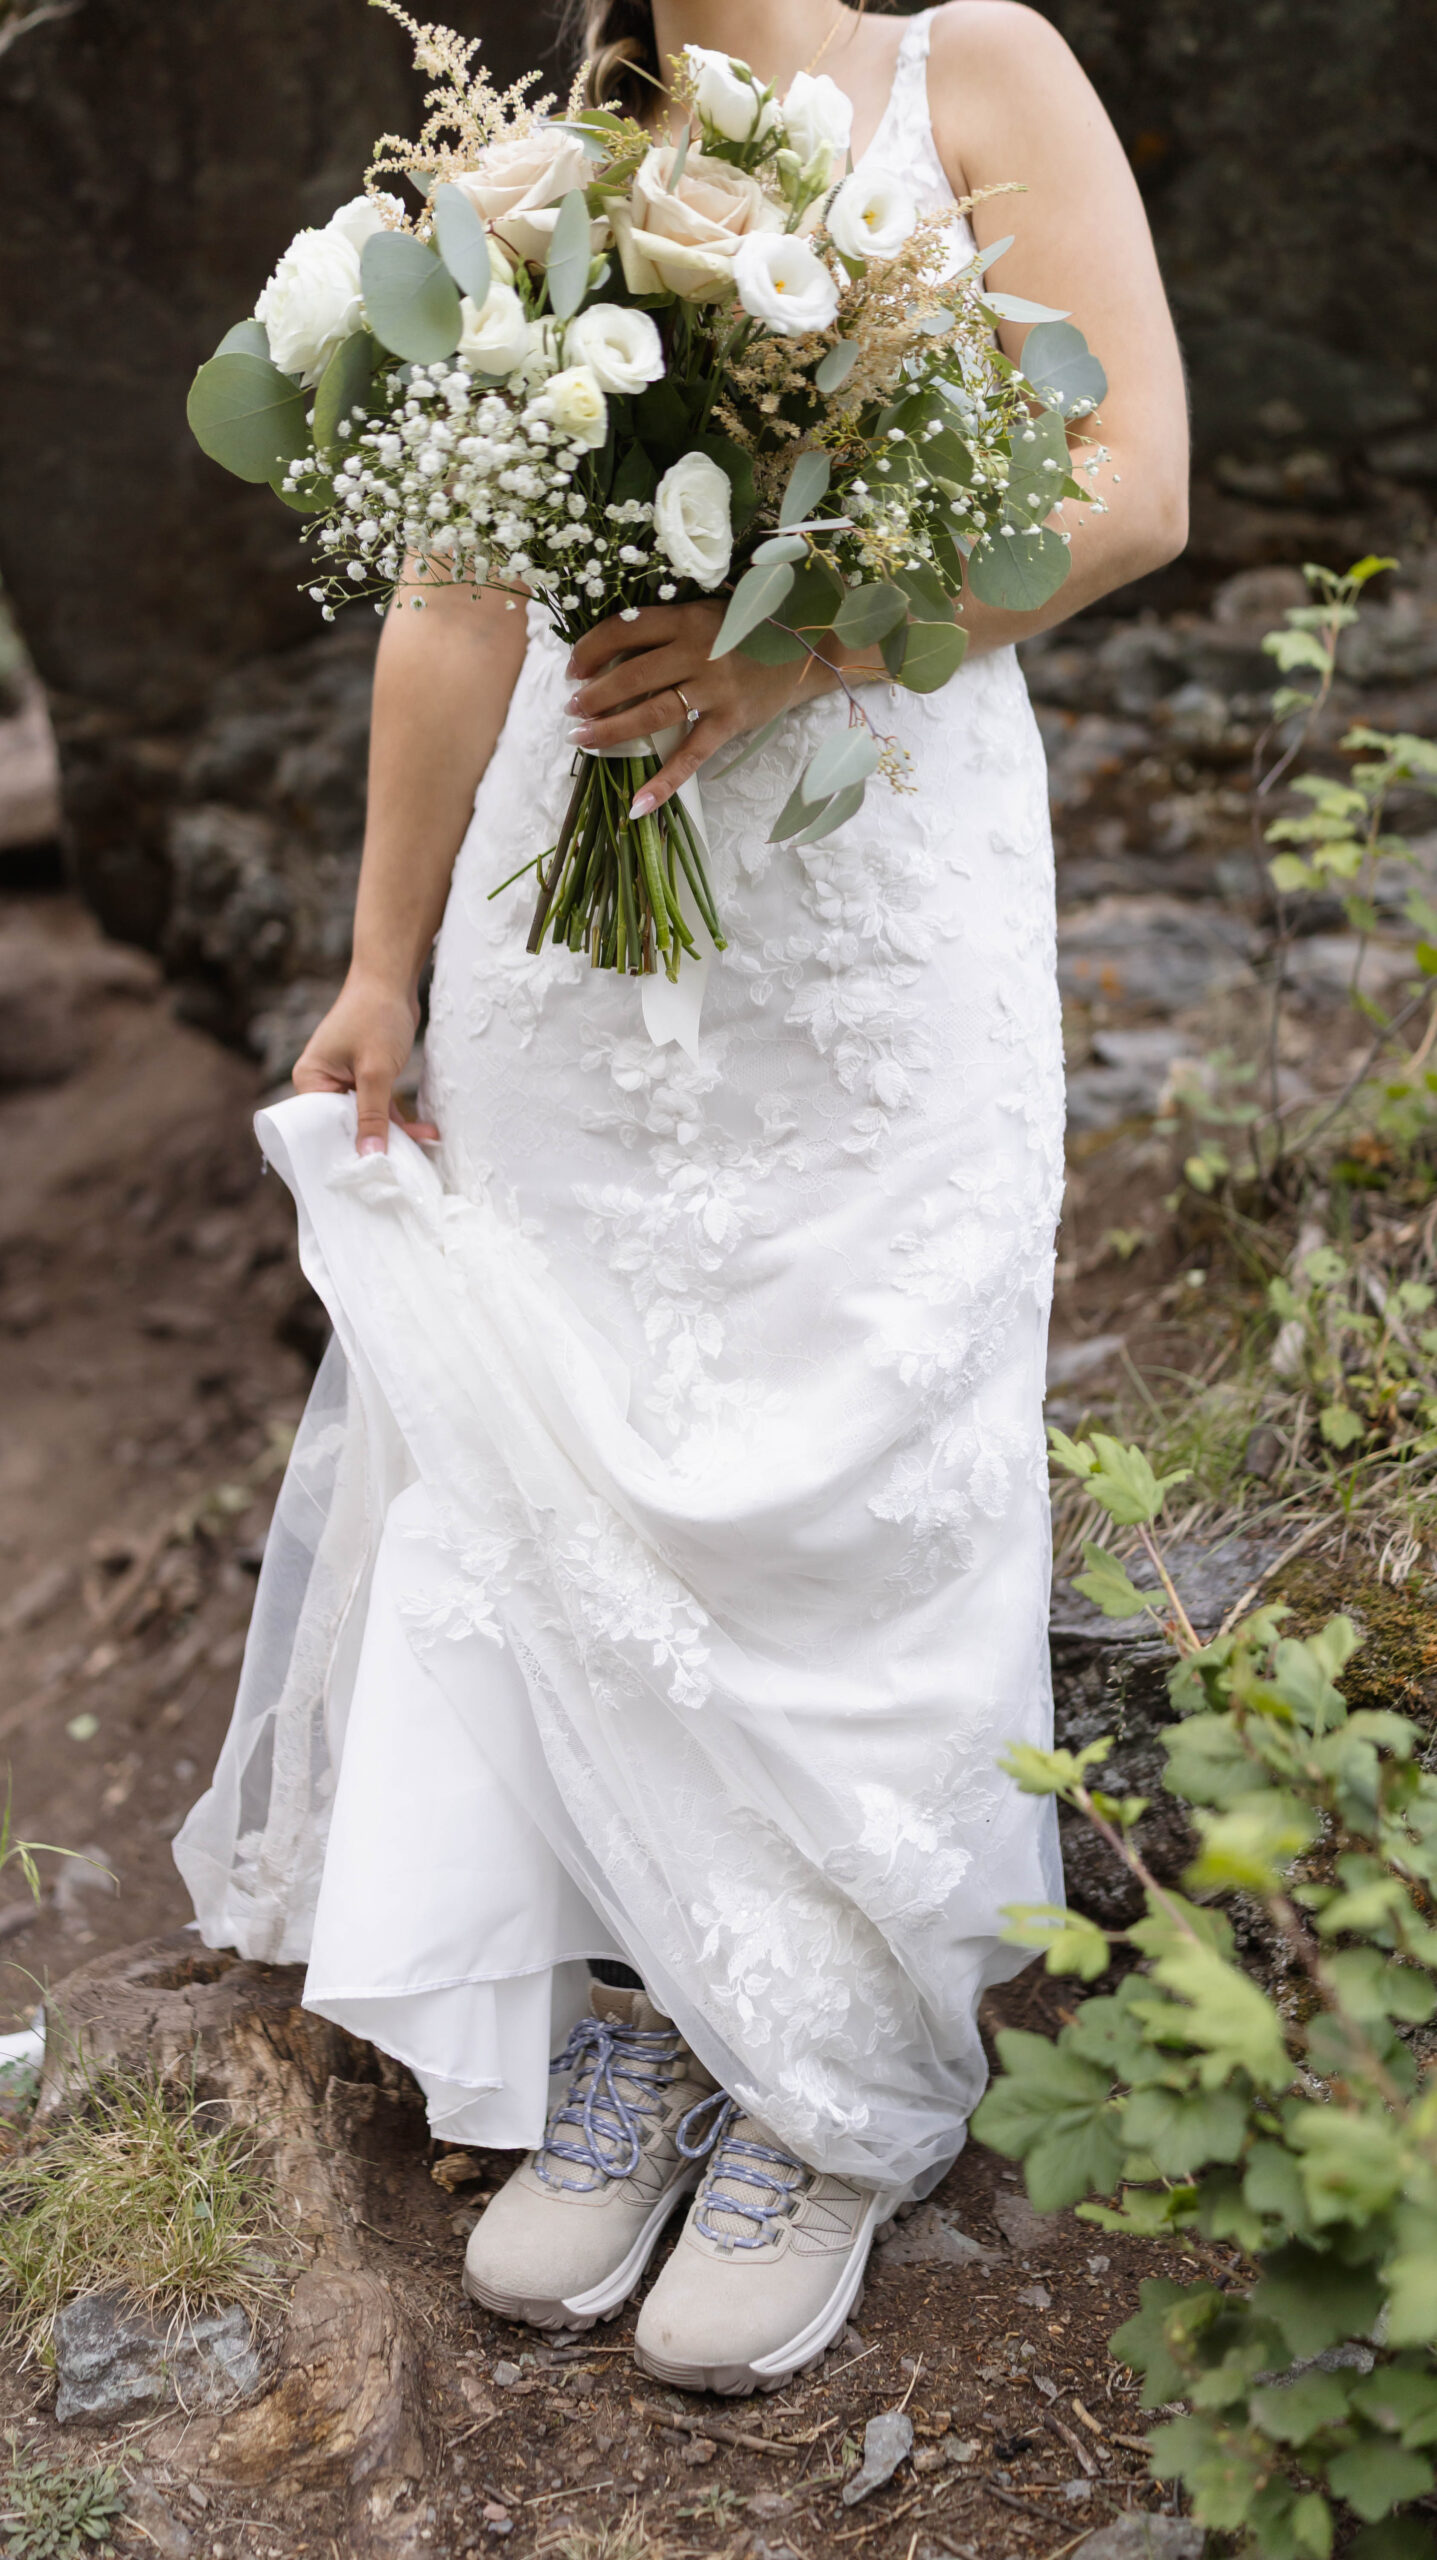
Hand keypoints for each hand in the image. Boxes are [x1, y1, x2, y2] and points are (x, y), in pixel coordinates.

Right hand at [292, 974, 438, 1156]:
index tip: (368, 1175)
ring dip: (396, 1134)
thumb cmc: (375, 1015)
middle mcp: (322, 1082)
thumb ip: (373, 1115)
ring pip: (368, 1118)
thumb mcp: (375, 1070)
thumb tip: (370, 1157)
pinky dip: (401, 1118)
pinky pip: (381, 1106)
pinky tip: (426, 1132)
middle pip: (346, 1125)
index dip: (344, 1150)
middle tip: (400, 1172)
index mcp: (310, 1080)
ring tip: (423, 1153)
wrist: (391, 977)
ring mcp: (345, 1080)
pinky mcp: (367, 1077)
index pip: (321, 1127)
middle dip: (375, 1145)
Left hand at [565, 601, 839, 818]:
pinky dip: (664, 783)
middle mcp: (698, 651)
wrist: (813, 647)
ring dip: (611, 728)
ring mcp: (715, 689)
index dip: (590, 649)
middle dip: (592, 695)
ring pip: (651, 714)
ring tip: (583, 737)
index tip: (573, 667)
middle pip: (630, 675)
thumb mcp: (709, 613)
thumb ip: (668, 628)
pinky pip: (691, 757)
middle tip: (570, 709)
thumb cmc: (752, 629)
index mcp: (687, 618)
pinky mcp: (731, 721)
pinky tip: (638, 805)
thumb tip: (613, 652)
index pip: (623, 630)